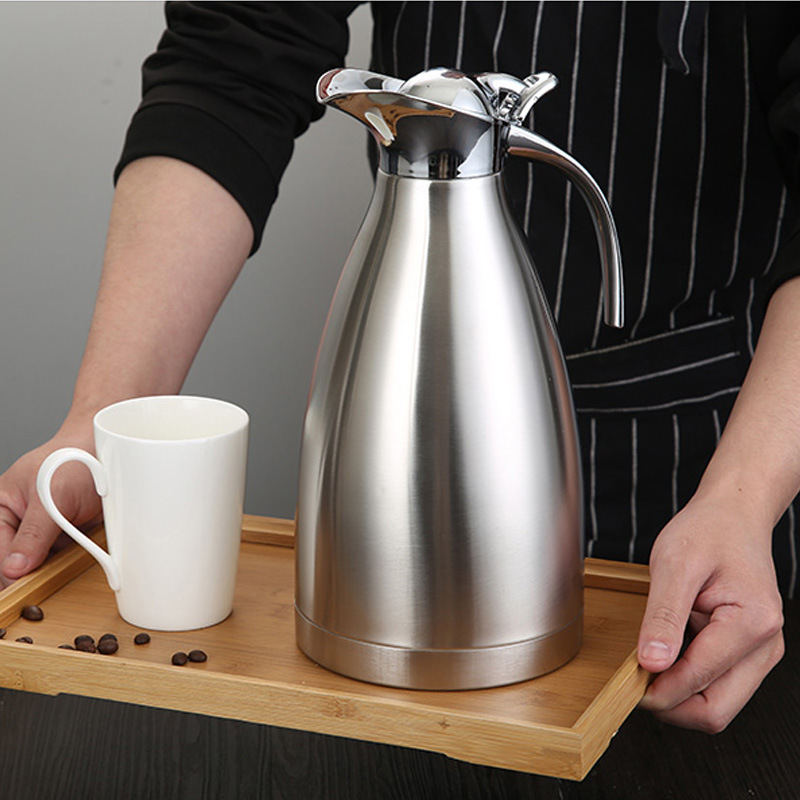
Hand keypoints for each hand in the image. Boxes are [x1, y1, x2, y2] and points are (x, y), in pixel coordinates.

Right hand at [0, 430, 101, 587]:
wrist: (108, 453)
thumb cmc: (75, 460)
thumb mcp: (52, 495)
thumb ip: (33, 532)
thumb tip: (14, 567)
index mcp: (2, 505)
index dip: (7, 568)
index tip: (21, 581)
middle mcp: (19, 520)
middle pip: (16, 560)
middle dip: (30, 571)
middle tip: (42, 582)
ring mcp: (43, 530)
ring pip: (39, 564)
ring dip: (51, 569)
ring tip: (65, 558)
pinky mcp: (66, 537)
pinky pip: (62, 560)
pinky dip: (69, 562)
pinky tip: (78, 555)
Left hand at [637, 495, 784, 731]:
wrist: (732, 517)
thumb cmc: (708, 531)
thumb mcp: (673, 564)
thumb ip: (663, 616)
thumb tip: (651, 663)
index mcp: (752, 623)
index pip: (700, 679)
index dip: (659, 690)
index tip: (626, 684)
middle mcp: (765, 645)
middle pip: (716, 710)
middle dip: (671, 705)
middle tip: (634, 684)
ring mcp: (760, 653)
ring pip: (718, 704)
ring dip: (680, 695)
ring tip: (650, 664)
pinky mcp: (749, 653)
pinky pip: (718, 685)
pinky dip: (689, 681)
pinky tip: (668, 656)